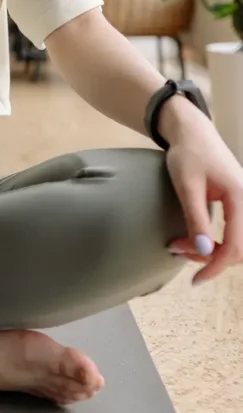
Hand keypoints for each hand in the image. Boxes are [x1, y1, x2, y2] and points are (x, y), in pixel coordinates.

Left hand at [162, 99, 242, 283]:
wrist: (191, 132)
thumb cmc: (188, 154)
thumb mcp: (187, 186)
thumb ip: (197, 219)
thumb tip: (205, 253)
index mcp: (241, 197)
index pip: (235, 246)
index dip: (215, 266)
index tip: (195, 280)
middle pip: (239, 249)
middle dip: (209, 257)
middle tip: (177, 251)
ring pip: (237, 242)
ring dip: (211, 251)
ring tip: (179, 246)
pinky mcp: (238, 204)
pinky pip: (233, 232)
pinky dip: (214, 241)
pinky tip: (193, 239)